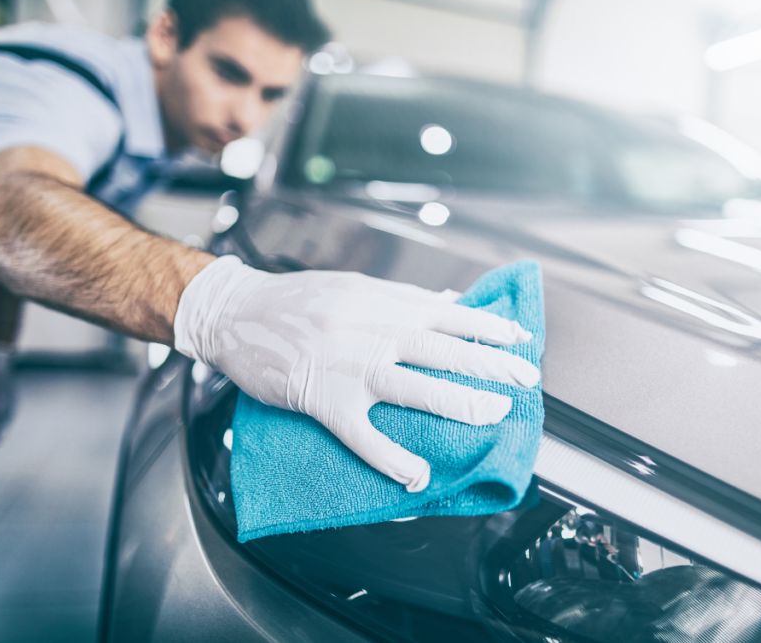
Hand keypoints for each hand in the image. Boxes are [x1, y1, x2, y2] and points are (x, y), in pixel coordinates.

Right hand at [174, 256, 539, 491]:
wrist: (236, 314)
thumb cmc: (294, 300)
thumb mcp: (353, 286)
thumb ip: (401, 298)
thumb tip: (447, 302)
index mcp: (381, 303)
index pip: (447, 313)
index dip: (487, 327)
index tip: (519, 339)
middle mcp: (371, 330)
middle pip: (442, 349)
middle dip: (489, 366)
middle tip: (524, 379)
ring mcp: (348, 366)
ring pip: (413, 387)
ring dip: (457, 403)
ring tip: (491, 415)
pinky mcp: (322, 398)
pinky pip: (362, 434)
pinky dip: (390, 457)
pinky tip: (416, 474)